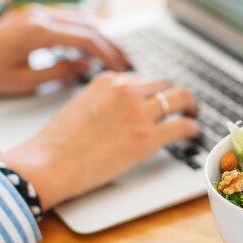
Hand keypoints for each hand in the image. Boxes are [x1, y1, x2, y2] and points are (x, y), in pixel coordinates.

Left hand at [0, 6, 130, 100]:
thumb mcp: (23, 82)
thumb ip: (59, 73)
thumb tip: (85, 66)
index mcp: (39, 31)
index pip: (87, 38)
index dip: (109, 54)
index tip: (123, 69)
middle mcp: (39, 15)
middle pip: (88, 24)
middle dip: (109, 43)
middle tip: (126, 62)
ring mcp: (33, 13)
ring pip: (78, 18)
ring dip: (98, 34)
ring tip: (111, 55)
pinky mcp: (28, 17)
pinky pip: (65, 19)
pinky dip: (81, 30)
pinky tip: (86, 47)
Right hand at [0, 72, 199, 209]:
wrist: (49, 164)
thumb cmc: (56, 144)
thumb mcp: (78, 106)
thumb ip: (101, 100)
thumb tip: (117, 108)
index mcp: (107, 81)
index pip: (140, 79)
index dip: (151, 91)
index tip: (156, 99)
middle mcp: (125, 91)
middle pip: (164, 84)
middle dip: (174, 93)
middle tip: (181, 104)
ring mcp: (138, 113)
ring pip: (180, 97)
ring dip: (190, 105)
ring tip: (192, 113)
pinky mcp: (147, 137)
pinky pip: (182, 125)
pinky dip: (192, 127)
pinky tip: (192, 133)